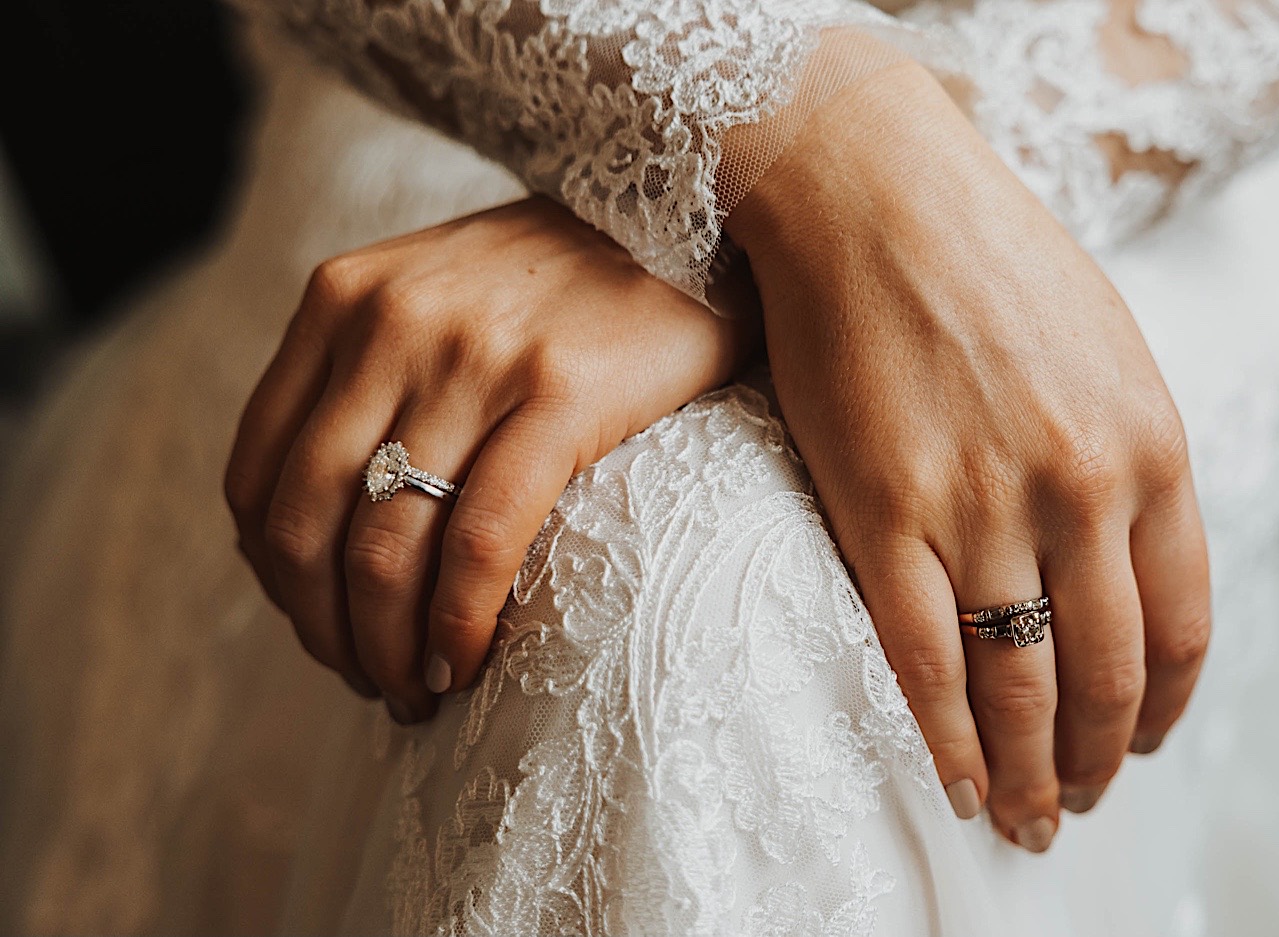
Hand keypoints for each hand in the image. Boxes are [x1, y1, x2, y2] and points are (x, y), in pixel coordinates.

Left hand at [226, 197, 752, 721]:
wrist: (696, 214)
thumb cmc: (568, 280)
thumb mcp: (439, 296)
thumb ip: (372, 374)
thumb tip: (334, 514)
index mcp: (343, 299)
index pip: (258, 472)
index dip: (275, 577)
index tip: (320, 628)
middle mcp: (390, 322)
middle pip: (308, 520)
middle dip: (325, 628)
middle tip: (370, 680)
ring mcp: (473, 356)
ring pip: (385, 543)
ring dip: (387, 644)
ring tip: (417, 689)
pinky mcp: (558, 393)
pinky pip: (480, 539)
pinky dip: (458, 620)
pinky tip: (467, 662)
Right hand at [727, 61, 1210, 849]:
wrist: (874, 190)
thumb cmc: (990, 256)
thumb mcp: (1109, 349)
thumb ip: (1132, 457)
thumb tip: (1127, 556)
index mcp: (1151, 450)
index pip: (1180, 626)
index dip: (1167, 710)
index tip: (1148, 745)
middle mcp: (1078, 492)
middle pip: (1106, 675)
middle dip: (1101, 758)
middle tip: (1083, 803)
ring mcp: (979, 507)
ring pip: (1019, 684)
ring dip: (1032, 770)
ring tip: (1028, 820)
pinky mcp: (881, 513)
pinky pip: (924, 658)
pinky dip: (947, 738)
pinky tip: (961, 784)